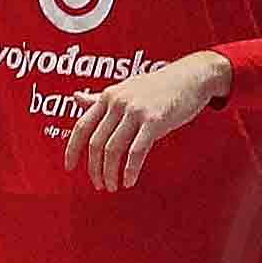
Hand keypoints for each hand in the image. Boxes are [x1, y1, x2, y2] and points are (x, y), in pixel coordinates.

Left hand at [54, 48, 229, 191]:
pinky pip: (136, 151)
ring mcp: (135, 111)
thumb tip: (76, 97)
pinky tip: (129, 181)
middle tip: (99, 184)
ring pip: (113, 149)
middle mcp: (117, 103)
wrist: (192, 76)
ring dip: (110, 173)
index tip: (69, 167)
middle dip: (95, 169)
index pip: (82, 127)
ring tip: (112, 186)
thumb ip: (100, 99)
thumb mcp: (125, 88)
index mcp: (107, 96)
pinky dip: (130, 170)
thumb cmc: (158, 86)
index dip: (72, 150)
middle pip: (96, 143)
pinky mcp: (154, 120)